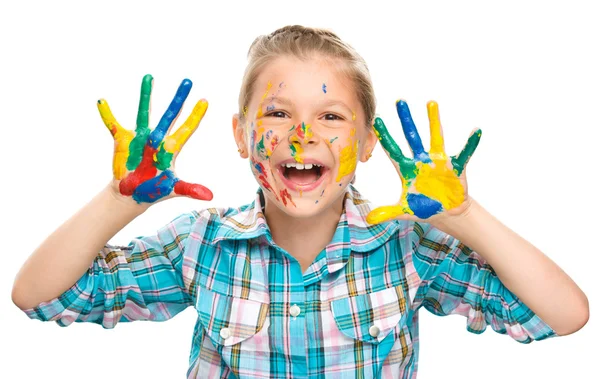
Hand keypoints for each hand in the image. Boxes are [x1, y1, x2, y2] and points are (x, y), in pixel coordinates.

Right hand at [97, 74, 212, 203]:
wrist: (132, 194)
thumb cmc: (155, 190)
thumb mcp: (173, 189)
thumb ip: (190, 189)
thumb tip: (210, 196)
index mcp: (171, 149)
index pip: (187, 129)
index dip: (195, 116)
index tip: (205, 100)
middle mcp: (157, 139)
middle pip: (170, 115)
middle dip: (179, 99)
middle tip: (188, 80)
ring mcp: (140, 137)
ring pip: (144, 112)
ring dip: (146, 95)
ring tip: (149, 77)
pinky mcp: (122, 141)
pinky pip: (113, 125)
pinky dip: (107, 114)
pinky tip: (102, 101)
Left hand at [367, 100, 480, 223]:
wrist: (447, 213)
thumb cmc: (424, 208)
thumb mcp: (404, 212)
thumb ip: (386, 212)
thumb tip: (369, 219)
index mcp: (407, 169)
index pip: (393, 150)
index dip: (385, 136)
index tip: (377, 119)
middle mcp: (421, 161)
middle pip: (412, 136)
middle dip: (406, 120)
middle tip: (399, 101)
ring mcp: (438, 162)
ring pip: (435, 137)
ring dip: (434, 121)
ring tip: (431, 103)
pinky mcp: (454, 167)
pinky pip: (464, 154)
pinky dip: (470, 144)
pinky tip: (476, 131)